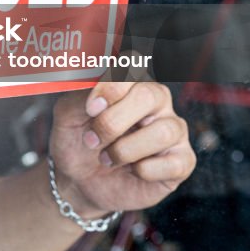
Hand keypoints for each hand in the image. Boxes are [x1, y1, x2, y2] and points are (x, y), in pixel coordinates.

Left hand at [49, 82, 195, 217]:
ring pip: (163, 131)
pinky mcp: (182, 161)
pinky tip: (131, 171)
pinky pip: (174, 163)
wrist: (80, 180)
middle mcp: (158, 103)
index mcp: (131, 84)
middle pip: (149, 96)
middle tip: (92, 139)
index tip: (90, 109)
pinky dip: (145, 171)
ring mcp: (173, 131)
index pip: (133, 70)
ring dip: (125, 150)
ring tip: (107, 158)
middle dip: (113, 122)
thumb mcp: (68, 115)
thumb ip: (79, 96)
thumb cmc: (77, 141)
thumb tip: (93, 88)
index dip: (111, 88)